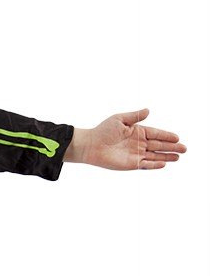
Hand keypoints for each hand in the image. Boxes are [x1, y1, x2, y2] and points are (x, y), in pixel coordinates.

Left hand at [68, 108, 186, 170]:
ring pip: (155, 155)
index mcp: (137, 131)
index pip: (156, 134)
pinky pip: (145, 164)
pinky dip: (154, 164)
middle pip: (159, 145)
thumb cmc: (103, 131)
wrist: (91, 145)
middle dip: (172, 147)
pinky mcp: (130, 164)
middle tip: (184, 149)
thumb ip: (135, 116)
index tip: (177, 137)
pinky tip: (164, 163)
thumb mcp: (120, 119)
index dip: (167, 136)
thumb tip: (148, 110)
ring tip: (178, 157)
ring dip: (166, 156)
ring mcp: (135, 154)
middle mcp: (138, 143)